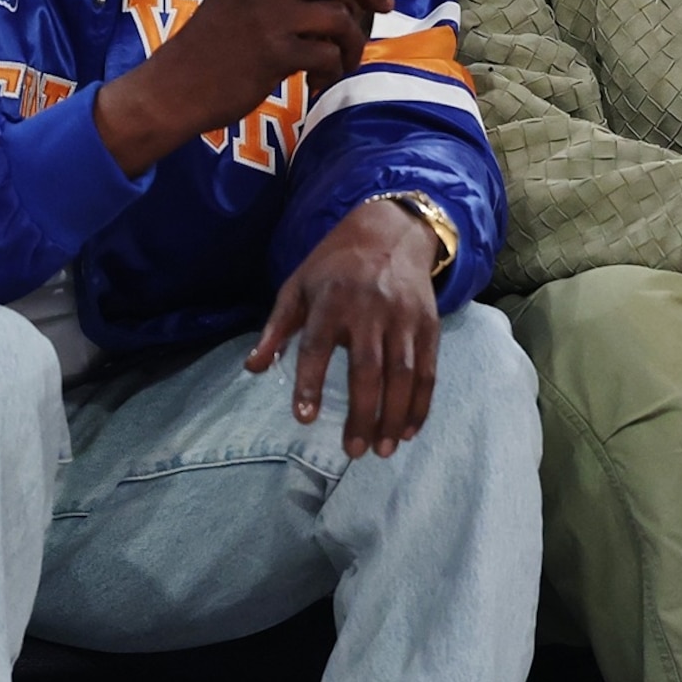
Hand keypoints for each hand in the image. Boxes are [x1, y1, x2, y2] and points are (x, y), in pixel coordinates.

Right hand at [90, 0, 389, 175]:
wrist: (175, 86)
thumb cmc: (205, 49)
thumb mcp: (230, 1)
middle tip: (384, 4)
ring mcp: (272, 20)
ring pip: (339, 17)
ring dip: (353, 41)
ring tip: (346, 59)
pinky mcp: (277, 55)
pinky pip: (327, 55)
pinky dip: (333, 69)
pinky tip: (320, 80)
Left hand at [244, 198, 440, 455]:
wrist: (392, 231)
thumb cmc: (335, 265)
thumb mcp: (298, 286)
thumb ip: (276, 328)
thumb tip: (252, 368)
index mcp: (331, 300)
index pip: (318, 346)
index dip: (310, 383)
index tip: (305, 418)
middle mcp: (370, 309)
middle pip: (368, 368)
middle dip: (362, 413)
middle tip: (354, 450)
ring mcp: (403, 318)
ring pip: (403, 374)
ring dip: (394, 416)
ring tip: (383, 449)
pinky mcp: (428, 324)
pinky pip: (427, 371)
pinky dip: (421, 403)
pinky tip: (409, 429)